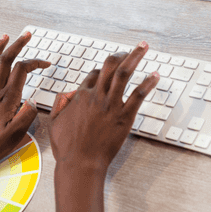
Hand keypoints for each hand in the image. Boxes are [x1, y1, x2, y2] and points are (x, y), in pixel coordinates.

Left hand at [0, 33, 48, 171]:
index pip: (22, 71)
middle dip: (17, 45)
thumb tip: (34, 102)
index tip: (45, 64)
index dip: (34, 62)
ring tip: (4, 37)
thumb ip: (26, 117)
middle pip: (6, 61)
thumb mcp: (13, 137)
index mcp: (7, 100)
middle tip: (26, 36)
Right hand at [48, 43, 158, 172]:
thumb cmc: (67, 147)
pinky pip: (138, 95)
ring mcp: (111, 105)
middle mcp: (96, 96)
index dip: (102, 70)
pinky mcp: (124, 117)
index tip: (110, 71)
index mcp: (81, 96)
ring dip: (135, 57)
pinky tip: (155, 74)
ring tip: (143, 47)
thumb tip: (67, 94)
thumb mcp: (55, 122)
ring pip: (124, 73)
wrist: (80, 164)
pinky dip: (148, 83)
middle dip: (120, 54)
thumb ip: (60, 104)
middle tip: (130, 50)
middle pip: (109, 66)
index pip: (94, 74)